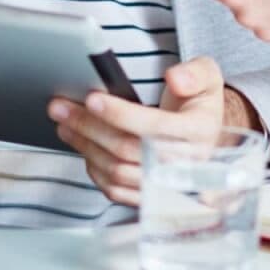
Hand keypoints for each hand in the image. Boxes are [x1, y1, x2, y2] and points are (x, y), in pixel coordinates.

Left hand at [48, 57, 230, 204]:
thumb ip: (195, 73)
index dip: (121, 114)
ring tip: (64, 123)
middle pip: (128, 150)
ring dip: (85, 146)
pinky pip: (115, 190)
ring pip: (116, 171)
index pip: (155, 127)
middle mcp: (185, 163)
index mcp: (200, 132)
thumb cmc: (199, 103)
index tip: (92, 99)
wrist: (206, 135)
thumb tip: (175, 79)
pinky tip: (83, 146)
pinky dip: (93, 168)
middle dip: (89, 127)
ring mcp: (167, 184)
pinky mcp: (150, 196)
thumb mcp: (208, 77)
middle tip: (61, 107)